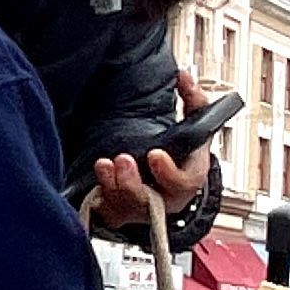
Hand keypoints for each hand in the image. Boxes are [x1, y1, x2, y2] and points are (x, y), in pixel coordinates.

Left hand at [93, 70, 219, 230]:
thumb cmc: (182, 151)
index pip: (185, 183)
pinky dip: (100, 198)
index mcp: (188, 179)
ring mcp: (144, 209)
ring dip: (114, 186)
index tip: (155, 153)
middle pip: (153, 202)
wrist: (165, 175)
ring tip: (103, 164)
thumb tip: (184, 76)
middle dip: (135, 183)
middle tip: (123, 158)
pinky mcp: (122, 213)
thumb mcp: (194, 126)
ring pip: (128, 207)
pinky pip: (109, 213)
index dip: (170, 172)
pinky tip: (95, 181)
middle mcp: (167, 199)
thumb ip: (193, 101)